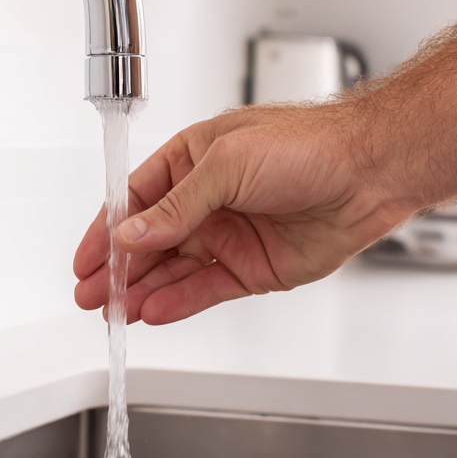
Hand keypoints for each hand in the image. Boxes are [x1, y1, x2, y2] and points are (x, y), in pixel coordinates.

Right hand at [73, 102, 410, 324]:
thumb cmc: (307, 145)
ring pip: (172, 270)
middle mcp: (206, 201)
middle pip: (148, 242)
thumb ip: (175, 207)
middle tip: (91, 295)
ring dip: (141, 291)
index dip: (106, 231)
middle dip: (116, 270)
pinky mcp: (251, 268)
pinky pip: (205, 289)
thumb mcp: (226, 165)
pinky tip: (153, 311)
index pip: (135, 201)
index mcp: (191, 161)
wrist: (370, 172)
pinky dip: (177, 302)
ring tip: (114, 312)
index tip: (86, 258)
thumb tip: (131, 234)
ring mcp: (227, 236)